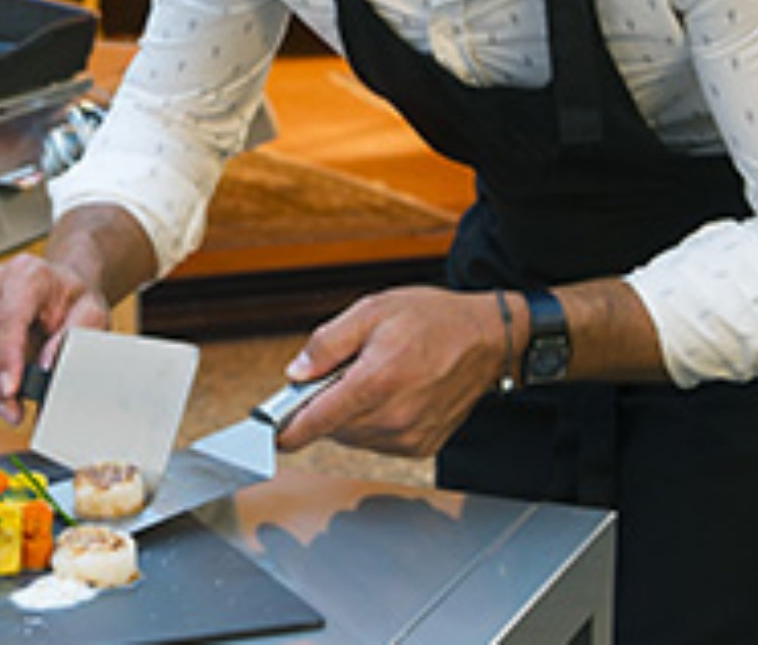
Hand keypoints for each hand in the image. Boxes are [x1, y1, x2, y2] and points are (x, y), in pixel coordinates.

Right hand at [0, 251, 112, 424]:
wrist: (58, 289)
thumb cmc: (73, 302)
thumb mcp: (92, 314)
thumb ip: (73, 337)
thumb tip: (45, 367)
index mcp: (25, 274)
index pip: (7, 319)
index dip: (6, 359)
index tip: (11, 392)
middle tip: (13, 413)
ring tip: (5, 408)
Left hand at [275, 286, 506, 458]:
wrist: (486, 337)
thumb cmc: (432, 319)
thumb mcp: (371, 311)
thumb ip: (327, 343)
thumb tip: (296, 372)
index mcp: (376, 381)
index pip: (317, 419)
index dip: (288, 430)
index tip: (271, 436)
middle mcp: (394, 416)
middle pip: (333, 428)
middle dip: (323, 405)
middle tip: (338, 374)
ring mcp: (410, 436)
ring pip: (354, 437)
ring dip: (348, 415)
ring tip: (370, 378)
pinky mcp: (422, 446)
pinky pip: (379, 442)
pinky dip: (372, 423)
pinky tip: (388, 395)